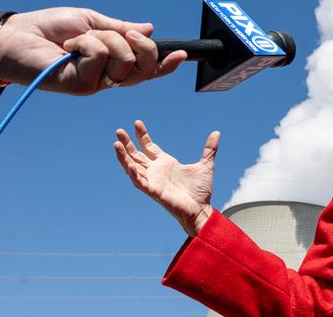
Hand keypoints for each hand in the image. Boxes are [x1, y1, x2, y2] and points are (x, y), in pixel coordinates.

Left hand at [0, 7, 186, 93]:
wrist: (16, 36)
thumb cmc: (50, 29)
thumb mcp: (92, 22)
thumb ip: (120, 29)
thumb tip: (150, 29)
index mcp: (112, 64)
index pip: (145, 70)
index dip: (165, 65)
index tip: (182, 54)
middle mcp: (106, 78)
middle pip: (143, 68)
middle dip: (141, 44)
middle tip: (126, 32)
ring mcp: (94, 84)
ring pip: (124, 60)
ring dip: (105, 38)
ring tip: (80, 38)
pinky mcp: (80, 85)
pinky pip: (99, 56)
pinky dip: (86, 43)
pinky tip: (67, 47)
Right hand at [114, 120, 218, 236]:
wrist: (201, 209)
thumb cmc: (200, 191)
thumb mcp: (205, 165)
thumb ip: (209, 149)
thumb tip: (217, 133)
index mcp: (165, 163)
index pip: (148, 146)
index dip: (142, 135)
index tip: (136, 122)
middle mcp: (156, 171)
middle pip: (136, 155)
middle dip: (127, 144)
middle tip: (118, 131)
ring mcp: (153, 181)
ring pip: (133, 167)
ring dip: (124, 157)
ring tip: (116, 144)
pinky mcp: (154, 192)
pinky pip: (140, 182)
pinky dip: (134, 174)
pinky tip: (129, 165)